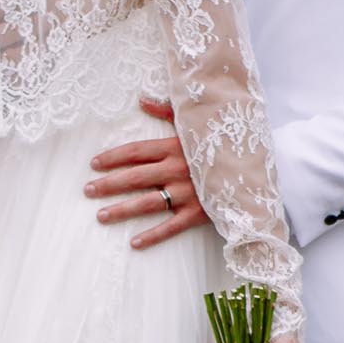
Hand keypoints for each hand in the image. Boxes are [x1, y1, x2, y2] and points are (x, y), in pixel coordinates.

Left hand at [84, 100, 208, 248]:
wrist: (256, 168)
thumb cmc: (222, 143)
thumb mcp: (195, 123)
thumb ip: (167, 112)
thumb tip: (141, 100)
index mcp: (175, 147)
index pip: (136, 152)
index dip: (113, 157)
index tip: (94, 164)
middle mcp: (177, 170)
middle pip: (135, 177)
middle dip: (109, 184)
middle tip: (88, 190)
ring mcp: (187, 193)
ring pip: (148, 203)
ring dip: (122, 210)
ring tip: (101, 215)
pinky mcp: (198, 213)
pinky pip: (171, 226)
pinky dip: (153, 236)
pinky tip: (134, 243)